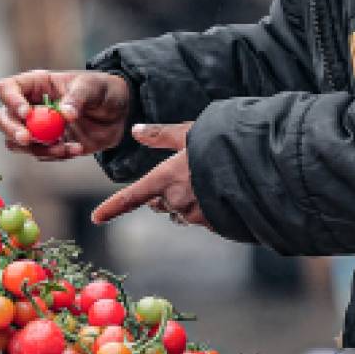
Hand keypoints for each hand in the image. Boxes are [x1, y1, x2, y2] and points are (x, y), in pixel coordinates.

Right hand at [0, 70, 130, 159]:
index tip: (27, 114)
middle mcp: (30, 106)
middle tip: (27, 139)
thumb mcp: (93, 88)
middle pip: (3, 118)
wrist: (119, 114)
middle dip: (12, 130)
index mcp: (35, 84)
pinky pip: (40, 155)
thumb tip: (65, 114)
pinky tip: (76, 149)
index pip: (7, 89)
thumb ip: (78, 98)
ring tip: (64, 147)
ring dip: (38, 149)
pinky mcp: (48, 145)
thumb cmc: (102, 90)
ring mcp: (37, 128)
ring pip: (17, 143)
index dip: (11, 101)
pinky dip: (55, 156)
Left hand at [91, 124, 209, 228]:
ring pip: (181, 211)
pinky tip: (220, 191)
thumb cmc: (220, 144)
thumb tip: (135, 129)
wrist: (258, 167)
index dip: (111, 208)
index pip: (131, 197)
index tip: (96, 218)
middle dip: (165, 193)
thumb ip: (161, 134)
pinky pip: (202, 216)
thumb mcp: (189, 133)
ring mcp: (195, 215)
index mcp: (164, 179)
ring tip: (207, 179)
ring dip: (187, 199)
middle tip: (185, 172)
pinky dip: (205, 206)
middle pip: (159, 202)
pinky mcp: (214, 223)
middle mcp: (175, 201)